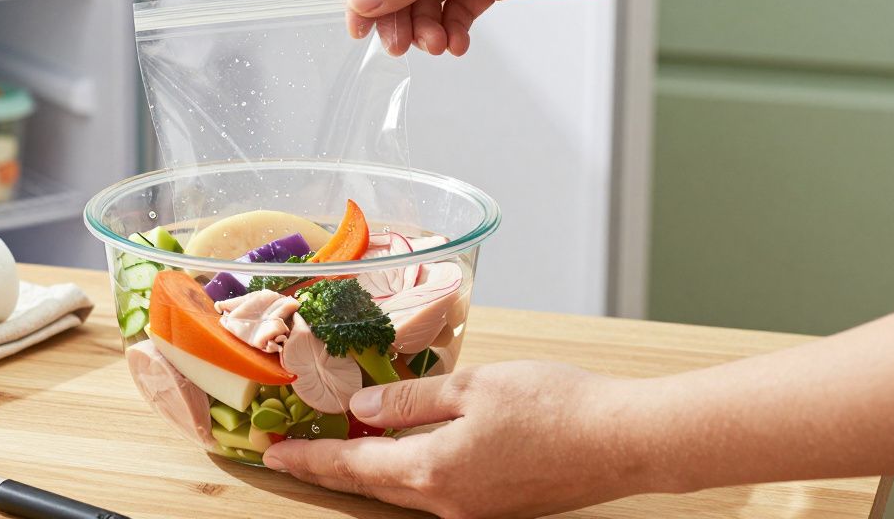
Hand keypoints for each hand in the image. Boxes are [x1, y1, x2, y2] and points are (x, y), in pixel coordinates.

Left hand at [262, 362, 648, 518]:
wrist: (621, 439)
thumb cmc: (552, 406)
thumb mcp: (471, 388)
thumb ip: (411, 401)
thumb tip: (363, 408)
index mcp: (433, 472)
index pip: (351, 468)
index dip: (308, 459)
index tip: (272, 454)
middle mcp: (447, 503)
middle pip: (372, 487)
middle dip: (329, 468)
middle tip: (293, 452)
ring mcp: (474, 510)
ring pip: (403, 490)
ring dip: (368, 470)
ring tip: (339, 446)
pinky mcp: (497, 505)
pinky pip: (435, 489)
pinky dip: (407, 470)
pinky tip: (404, 448)